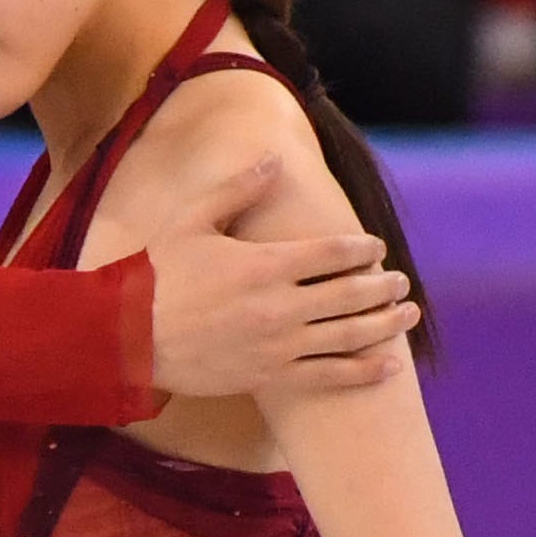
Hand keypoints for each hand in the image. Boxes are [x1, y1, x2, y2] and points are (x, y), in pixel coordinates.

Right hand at [148, 156, 418, 400]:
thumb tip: (272, 160)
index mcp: (265, 264)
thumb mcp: (192, 221)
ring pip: (349, 334)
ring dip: (385, 323)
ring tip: (407, 314)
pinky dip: (364, 369)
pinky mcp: (272, 376)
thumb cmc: (156, 275)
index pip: (333, 252)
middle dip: (382, 286)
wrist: (128, 338)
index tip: (375, 248)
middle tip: (401, 282)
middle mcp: (281, 306)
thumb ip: (236, 190)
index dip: (362, 249)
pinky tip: (388, 364)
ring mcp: (280, 345)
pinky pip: (330, 376)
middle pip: (351, 293)